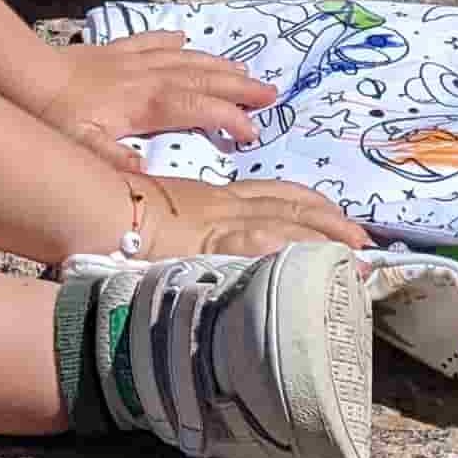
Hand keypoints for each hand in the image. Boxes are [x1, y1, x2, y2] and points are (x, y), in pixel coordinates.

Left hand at [36, 31, 278, 173]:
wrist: (23, 74)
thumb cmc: (54, 117)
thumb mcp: (83, 148)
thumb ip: (118, 163)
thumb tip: (150, 175)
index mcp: (145, 103)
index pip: (198, 107)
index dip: (229, 118)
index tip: (252, 132)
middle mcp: (146, 76)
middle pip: (201, 78)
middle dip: (238, 86)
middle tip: (271, 92)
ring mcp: (131, 59)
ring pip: (184, 58)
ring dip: (216, 63)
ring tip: (244, 69)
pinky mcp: (113, 50)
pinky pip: (150, 40)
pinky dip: (171, 40)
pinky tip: (184, 37)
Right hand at [132, 174, 372, 258]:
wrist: (92, 204)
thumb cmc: (116, 210)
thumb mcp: (160, 222)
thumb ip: (185, 236)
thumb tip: (206, 257)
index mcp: (212, 201)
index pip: (269, 196)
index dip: (307, 206)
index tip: (337, 216)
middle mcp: (222, 207)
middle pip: (287, 207)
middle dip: (329, 222)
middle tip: (365, 241)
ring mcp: (217, 225)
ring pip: (282, 225)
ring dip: (322, 238)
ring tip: (356, 256)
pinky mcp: (208, 243)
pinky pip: (253, 244)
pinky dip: (283, 249)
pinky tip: (309, 261)